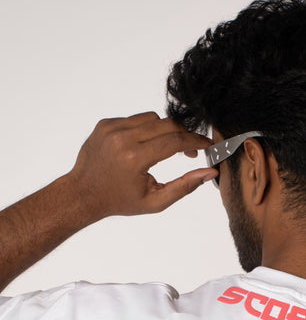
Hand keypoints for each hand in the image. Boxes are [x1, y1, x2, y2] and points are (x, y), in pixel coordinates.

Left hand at [66, 111, 217, 217]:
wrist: (83, 193)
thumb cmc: (120, 201)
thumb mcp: (155, 201)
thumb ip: (184, 186)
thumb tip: (209, 172)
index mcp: (134, 158)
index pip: (175, 141)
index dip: (195, 142)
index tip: (206, 145)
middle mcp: (122, 138)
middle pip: (167, 125)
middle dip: (183, 136)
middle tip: (190, 151)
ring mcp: (111, 128)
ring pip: (152, 118)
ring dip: (164, 131)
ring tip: (163, 151)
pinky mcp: (105, 123)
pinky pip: (135, 119)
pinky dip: (144, 130)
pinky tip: (141, 147)